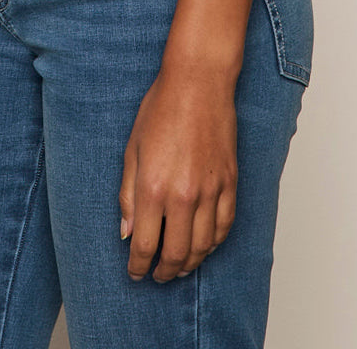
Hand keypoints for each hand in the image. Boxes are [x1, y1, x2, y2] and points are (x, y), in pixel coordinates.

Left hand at [118, 62, 237, 282]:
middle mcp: (184, 195)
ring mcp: (211, 190)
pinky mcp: (230, 182)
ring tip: (179, 266)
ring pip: (204, 246)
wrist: (198, 82)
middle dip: (164, 271)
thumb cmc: (162, 108)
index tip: (135, 272)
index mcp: (154, 187)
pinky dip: (214, 243)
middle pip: (177, 253)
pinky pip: (225, 226)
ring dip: (190, 263)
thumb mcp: (132, 150)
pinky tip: (204, 245)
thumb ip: (128, 195)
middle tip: (157, 275)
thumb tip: (127, 232)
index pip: (145, 244)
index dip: (138, 265)